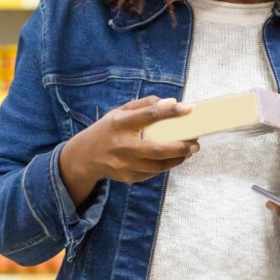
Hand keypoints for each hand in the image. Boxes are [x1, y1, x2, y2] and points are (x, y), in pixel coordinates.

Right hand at [60, 96, 199, 200]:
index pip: (149, 116)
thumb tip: (171, 102)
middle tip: (195, 143)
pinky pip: (153, 173)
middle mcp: (122, 146)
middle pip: (157, 149)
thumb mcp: (119, 111)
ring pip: (158, 165)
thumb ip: (144, 105)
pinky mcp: (128, 177)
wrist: (85, 157)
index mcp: (120, 124)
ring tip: (189, 151)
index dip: (171, 112)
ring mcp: (124, 164)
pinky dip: (166, 166)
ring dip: (177, 159)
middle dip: (180, 147)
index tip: (189, 109)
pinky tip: (174, 159)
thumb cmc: (107, 130)